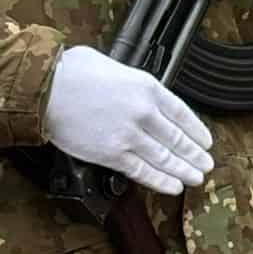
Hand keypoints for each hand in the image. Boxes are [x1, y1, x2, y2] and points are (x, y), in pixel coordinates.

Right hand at [43, 46, 213, 195]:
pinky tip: (174, 187)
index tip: (206, 142)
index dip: (197, 131)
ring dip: (184, 170)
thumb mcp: (115, 66)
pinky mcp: (111, 154)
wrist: (46, 89)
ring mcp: (130, 135)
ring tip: (196, 178)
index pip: (183, 114)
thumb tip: (136, 90)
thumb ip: (133, 82)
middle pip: (178, 139)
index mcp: (149, 88)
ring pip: (165, 158)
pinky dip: (160, 181)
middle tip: (206, 164)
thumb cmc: (72, 72)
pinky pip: (142, 171)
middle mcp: (145, 112)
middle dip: (195, 155)